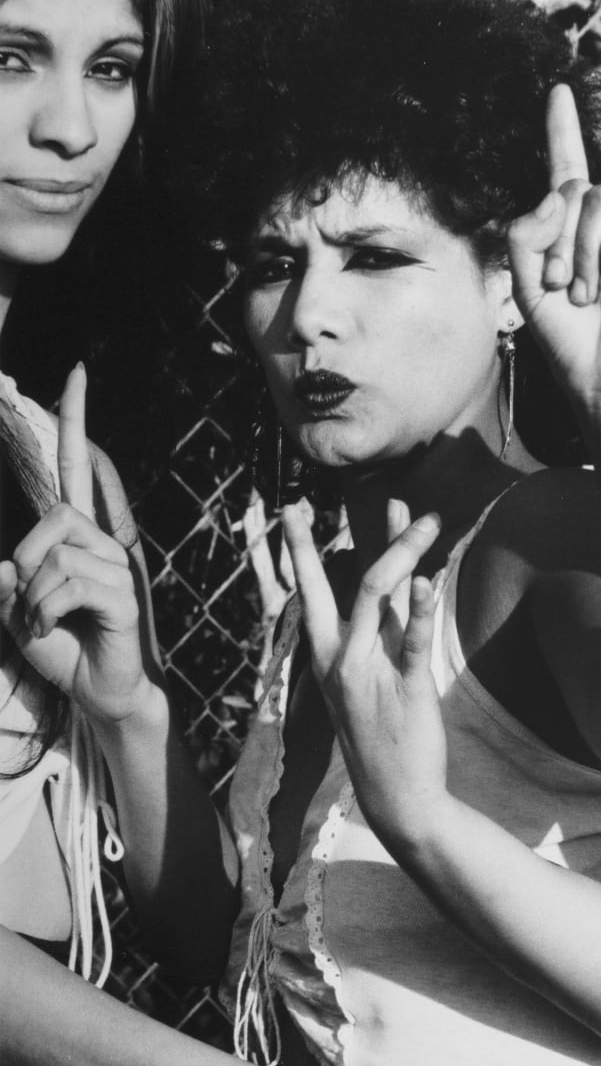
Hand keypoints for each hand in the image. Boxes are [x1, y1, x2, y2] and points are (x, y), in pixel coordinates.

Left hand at [0, 365, 149, 721]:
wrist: (101, 694)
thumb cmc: (65, 650)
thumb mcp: (17, 614)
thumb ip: (6, 586)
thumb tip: (3, 566)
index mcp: (79, 538)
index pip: (78, 467)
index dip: (75, 420)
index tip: (75, 372)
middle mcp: (104, 543)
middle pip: (56, 514)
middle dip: (25, 555)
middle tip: (23, 600)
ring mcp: (118, 568)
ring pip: (56, 556)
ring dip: (32, 597)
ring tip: (40, 624)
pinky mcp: (123, 597)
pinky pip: (70, 584)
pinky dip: (45, 612)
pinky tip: (51, 631)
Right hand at [281, 500, 447, 846]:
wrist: (399, 797)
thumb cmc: (386, 733)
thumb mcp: (374, 675)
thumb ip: (386, 626)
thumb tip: (400, 576)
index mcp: (328, 658)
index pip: (310, 594)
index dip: (301, 551)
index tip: (292, 512)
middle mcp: (342, 661)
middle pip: (334, 586)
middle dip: (322, 543)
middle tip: (309, 504)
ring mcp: (372, 674)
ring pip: (380, 596)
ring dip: (403, 550)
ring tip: (426, 518)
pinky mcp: (408, 689)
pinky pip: (414, 641)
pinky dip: (422, 608)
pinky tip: (428, 580)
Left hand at [507, 85, 600, 431]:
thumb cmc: (570, 342)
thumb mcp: (528, 287)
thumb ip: (526, 234)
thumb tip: (562, 190)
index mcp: (573, 231)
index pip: (568, 170)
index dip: (562, 131)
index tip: (558, 91)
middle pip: (575, 191)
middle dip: (558, 242)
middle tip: (564, 288)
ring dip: (582, 252)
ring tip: (588, 295)